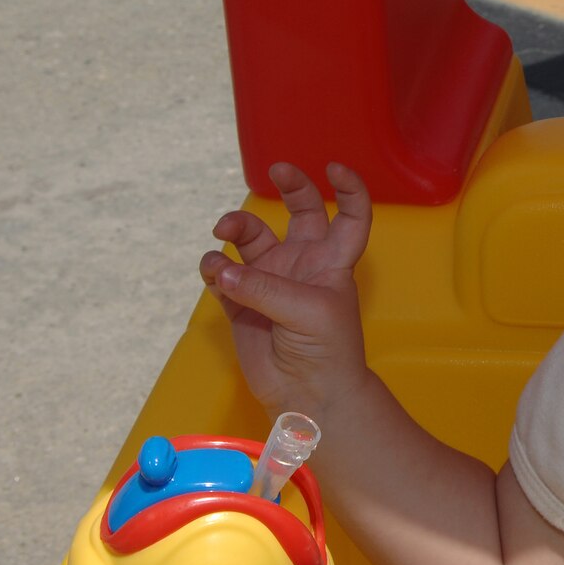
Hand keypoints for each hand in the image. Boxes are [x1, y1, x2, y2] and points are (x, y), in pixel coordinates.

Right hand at [199, 162, 373, 415]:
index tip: (333, 167)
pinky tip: (215, 273)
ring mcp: (271, 281)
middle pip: (300, 211)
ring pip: (251, 239)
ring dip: (236, 228)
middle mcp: (303, 264)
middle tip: (276, 170)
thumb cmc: (327, 351)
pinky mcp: (241, 303)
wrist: (308, 397)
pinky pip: (221, 274)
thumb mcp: (308, 312)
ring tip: (223, 235)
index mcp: (333, 261)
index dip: (348, 189)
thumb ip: (265, 288)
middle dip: (290, 186)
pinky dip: (213, 268)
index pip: (350, 216)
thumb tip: (223, 269)